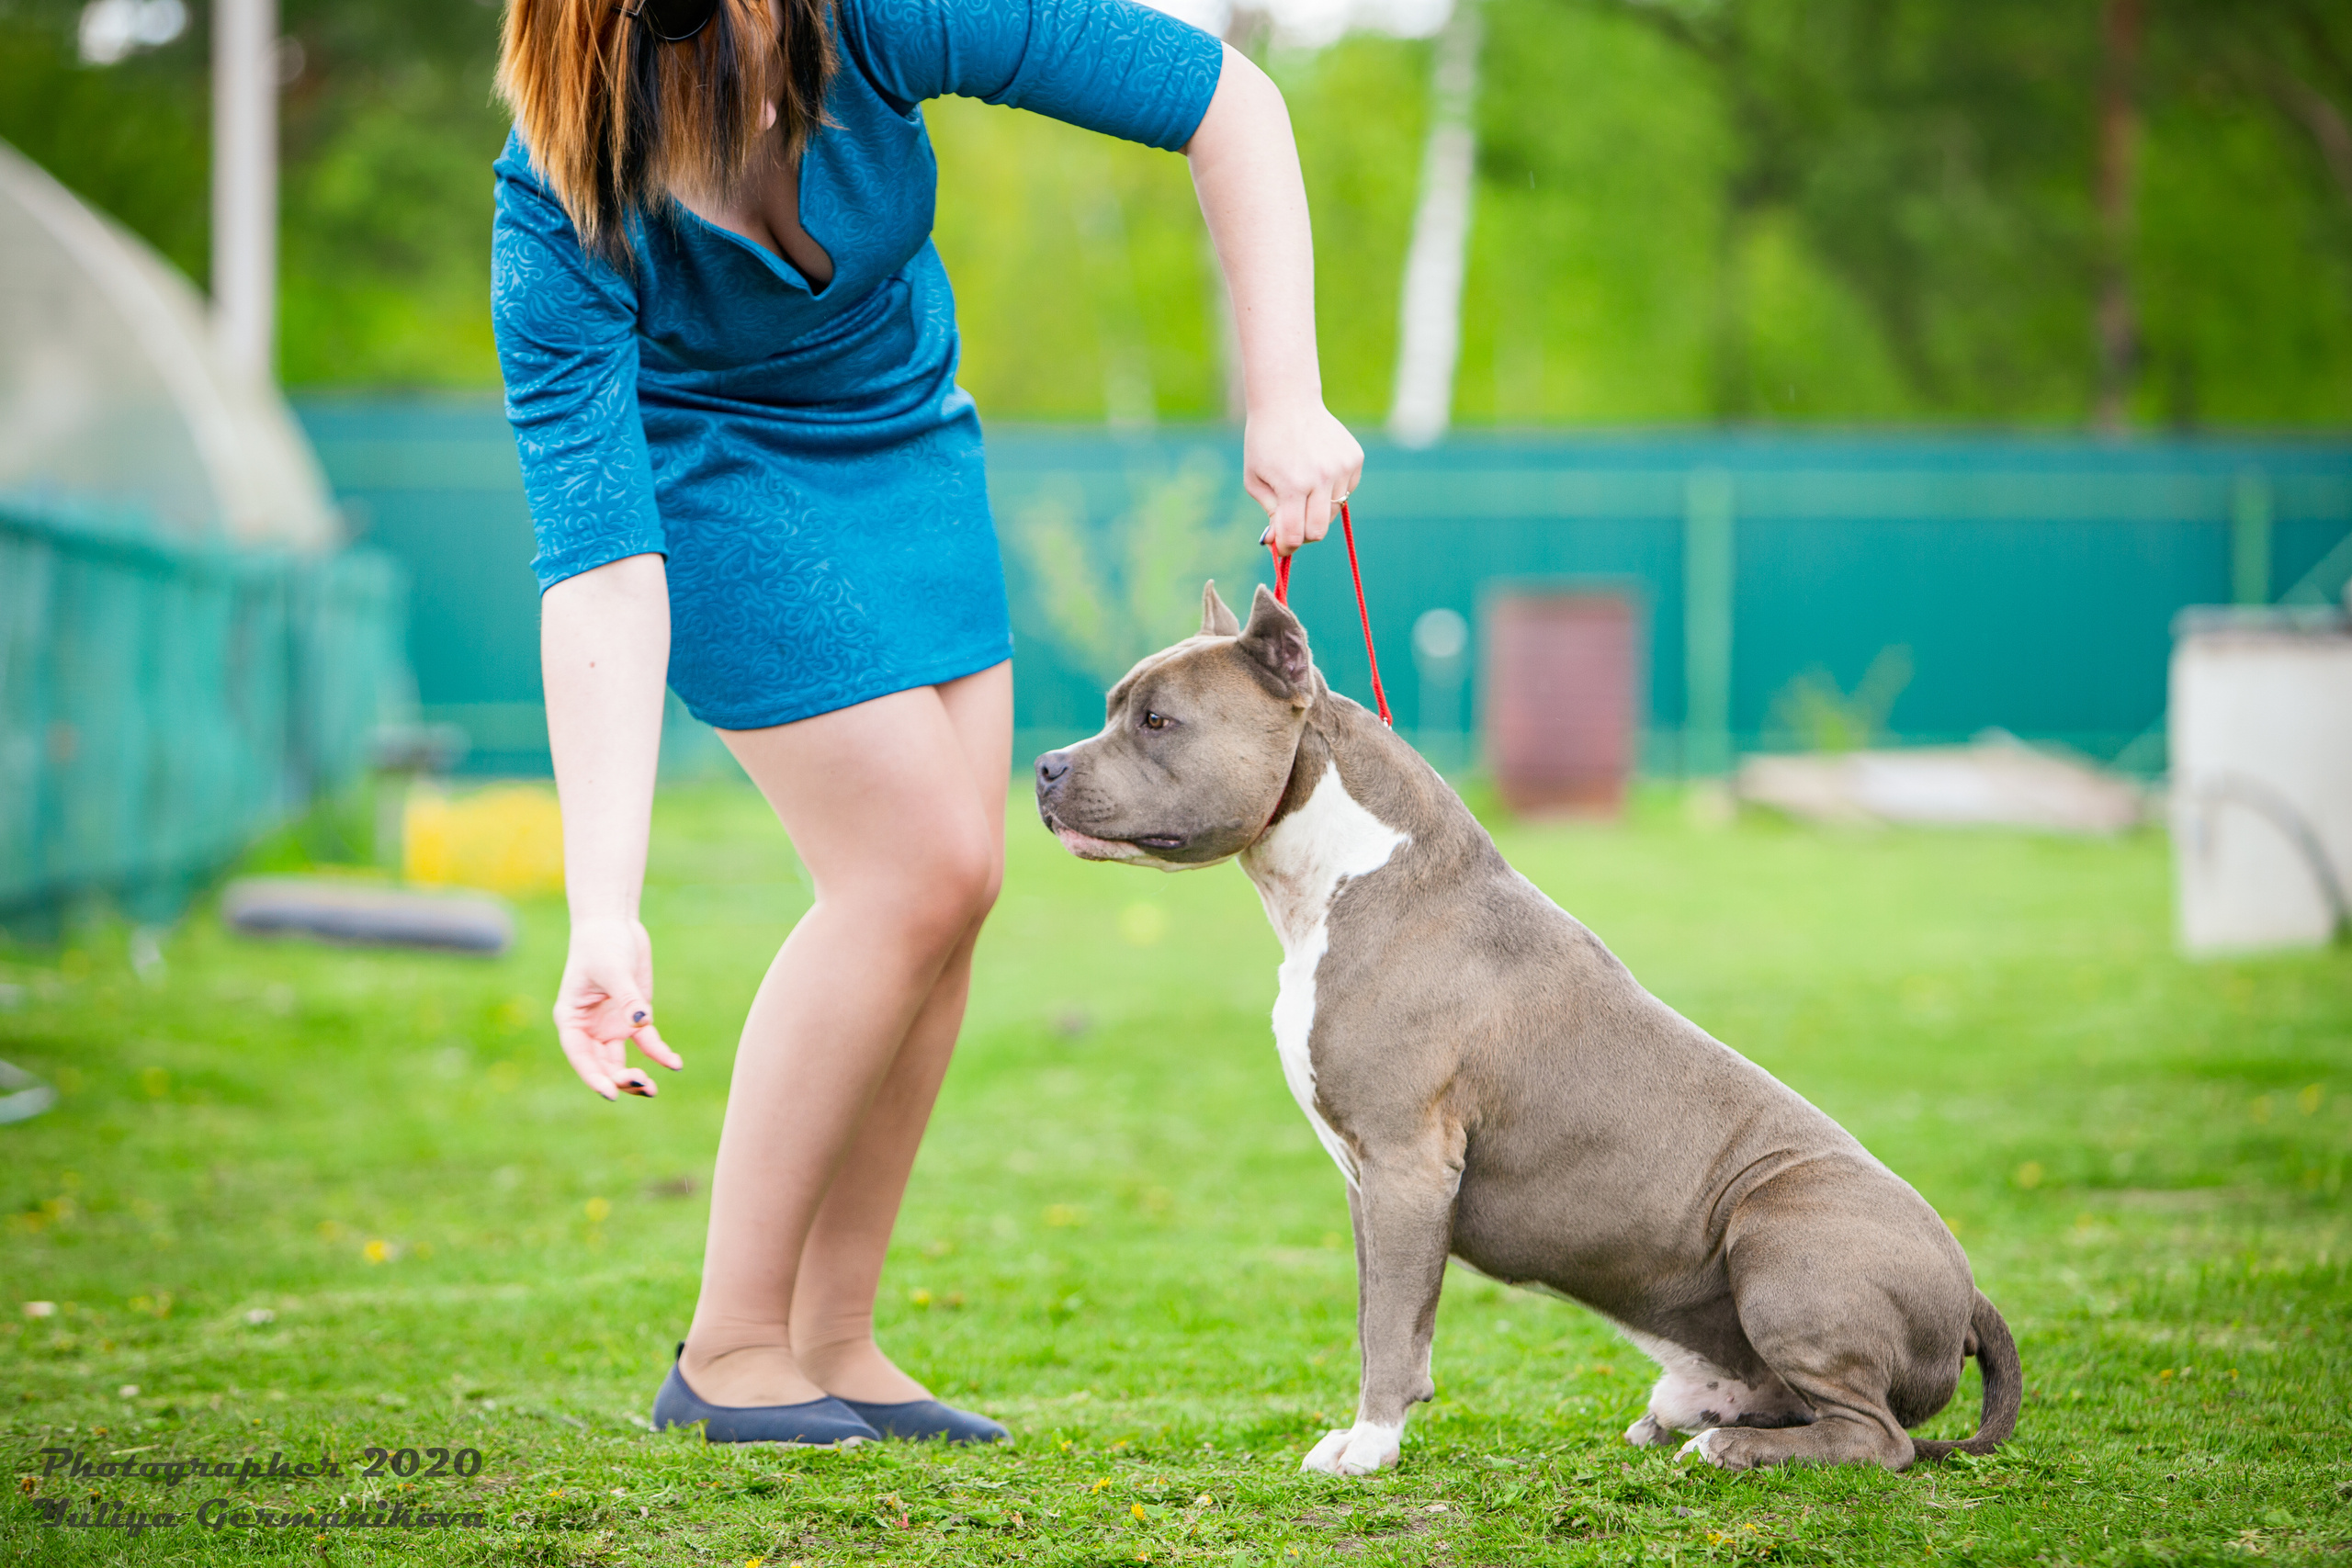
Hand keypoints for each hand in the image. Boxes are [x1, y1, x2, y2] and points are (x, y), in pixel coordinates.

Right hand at [552, 916, 681, 1099]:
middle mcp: (590, 1028)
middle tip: (641, 1083)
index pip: (580, 1055)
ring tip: (652, 1089)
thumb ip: (627, 998)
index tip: (610, 1092)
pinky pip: (647, 1043)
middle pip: (601, 1063)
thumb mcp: (613, 970)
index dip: (593, 1076)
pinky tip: (674, 1064)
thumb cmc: (602, 945)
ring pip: (622, 1060)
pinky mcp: (634, 1018)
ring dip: (635, 1075)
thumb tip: (642, 1023)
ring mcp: (612, 1026)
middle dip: (618, 1078)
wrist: (615, 924)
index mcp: (571, 1019)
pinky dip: (660, 1054)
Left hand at [1245, 399, 1364, 556]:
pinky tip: (1318, 470)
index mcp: (1292, 485)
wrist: (1288, 402)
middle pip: (1318, 530)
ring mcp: (1342, 467)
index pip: (1295, 535)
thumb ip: (1270, 514)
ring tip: (1302, 486)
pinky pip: (1346, 491)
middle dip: (1304, 534)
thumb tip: (1281, 543)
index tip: (1283, 545)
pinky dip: (1331, 490)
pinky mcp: (1355, 459)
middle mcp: (1321, 477)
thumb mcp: (1255, 481)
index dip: (1287, 546)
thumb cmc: (1265, 443)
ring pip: (1333, 511)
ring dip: (1316, 509)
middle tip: (1293, 524)